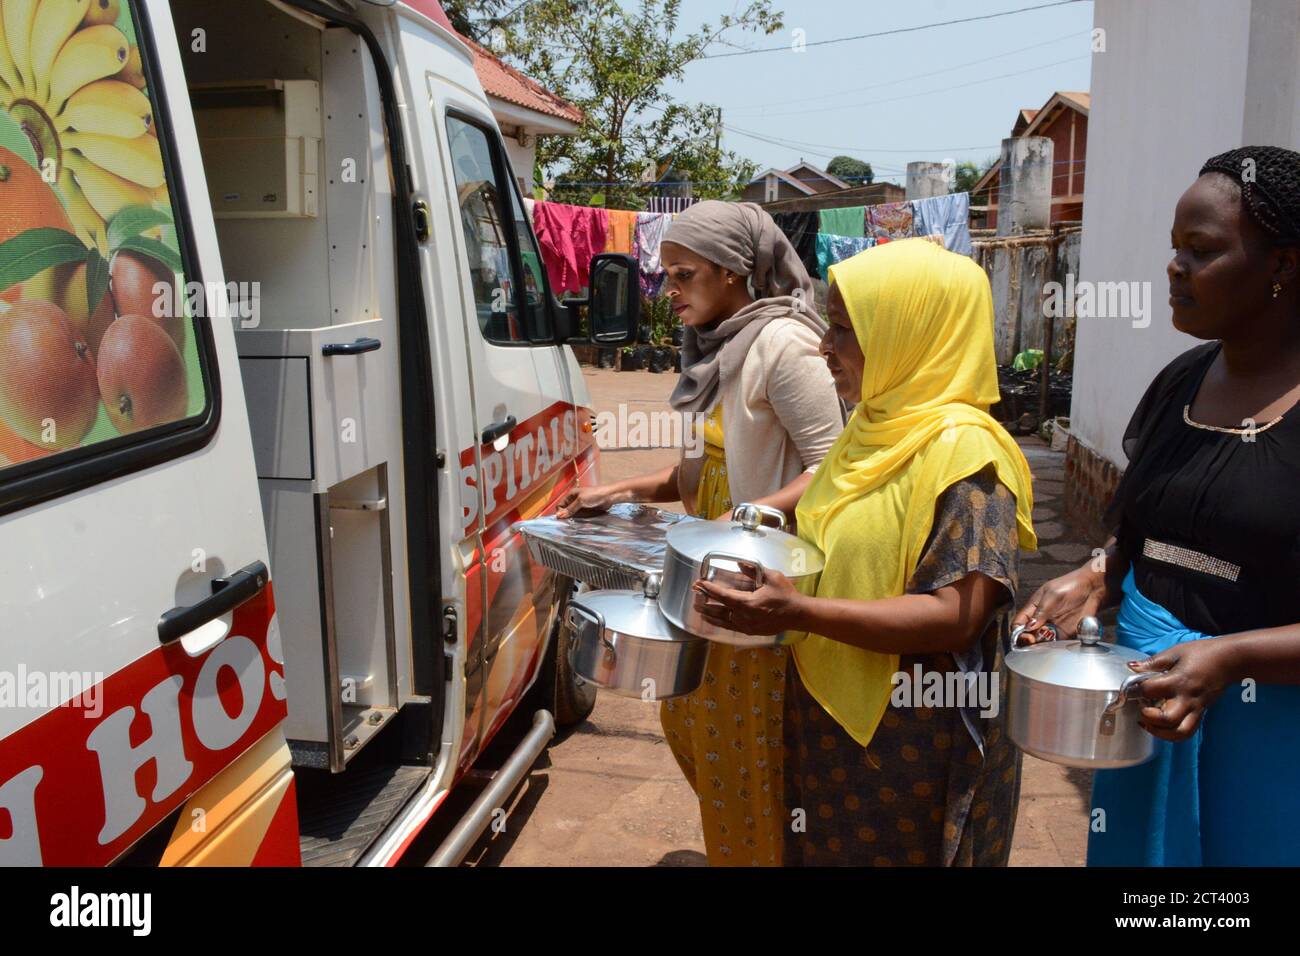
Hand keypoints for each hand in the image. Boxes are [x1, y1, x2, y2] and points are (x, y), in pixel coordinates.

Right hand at [556, 485, 621, 517]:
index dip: (561, 512)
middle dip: (569, 516)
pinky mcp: (587, 510)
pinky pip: (581, 516)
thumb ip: (570, 509)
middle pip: (567, 511)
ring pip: (574, 515)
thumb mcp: (581, 501)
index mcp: (571, 495)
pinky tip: (584, 519)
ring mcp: (581, 506)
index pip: (560, 505)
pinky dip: (582, 518)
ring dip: (576, 518)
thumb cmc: (594, 495)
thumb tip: (558, 516)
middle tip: (572, 521)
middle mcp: (574, 500)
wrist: (609, 496)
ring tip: (580, 519)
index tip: (564, 519)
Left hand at [692, 569, 808, 635]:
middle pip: (719, 610)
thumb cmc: (786, 595)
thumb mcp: (772, 577)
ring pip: (723, 621)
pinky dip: (720, 623)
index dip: (709, 589)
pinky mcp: (751, 631)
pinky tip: (714, 620)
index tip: (699, 584)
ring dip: (710, 614)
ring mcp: (747, 626)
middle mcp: (744, 617)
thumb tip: (740, 563)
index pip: (723, 595)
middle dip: (705, 602)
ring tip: (699, 610)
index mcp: (748, 603)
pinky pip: (731, 627)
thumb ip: (754, 570)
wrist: (798, 615)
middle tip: (694, 596)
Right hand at [1011, 564, 1107, 643]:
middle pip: (1028, 636)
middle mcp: (1041, 619)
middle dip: (1029, 642)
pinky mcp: (1066, 633)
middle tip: (1035, 642)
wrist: (1093, 588)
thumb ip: (1041, 611)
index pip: (1019, 624)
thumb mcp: (1053, 594)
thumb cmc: (1071, 585)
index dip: (1019, 633)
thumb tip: (1029, 626)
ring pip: (1041, 642)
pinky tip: (1057, 645)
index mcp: (1033, 608)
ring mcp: (1053, 627)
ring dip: (1041, 646)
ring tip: (1048, 642)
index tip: (1027, 637)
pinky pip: (1057, 645)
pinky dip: (1055, 648)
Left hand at [1129, 639, 1233, 741]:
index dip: (1136, 690)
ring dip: (1160, 733)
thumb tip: (1131, 666)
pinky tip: (1162, 727)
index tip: (1130, 688)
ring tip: (1148, 724)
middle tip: (1141, 710)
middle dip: (1149, 718)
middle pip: (1167, 719)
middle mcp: (1187, 698)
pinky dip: (1173, 734)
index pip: (1150, 690)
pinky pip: (1188, 731)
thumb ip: (1152, 662)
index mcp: (1178, 681)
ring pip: (1179, 732)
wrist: (1230, 661)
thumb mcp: (1175, 652)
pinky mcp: (1201, 713)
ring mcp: (1196, 708)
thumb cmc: (1202, 653)